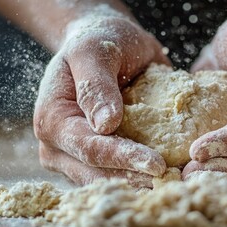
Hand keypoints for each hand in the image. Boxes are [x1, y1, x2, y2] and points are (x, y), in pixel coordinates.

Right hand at [34, 13, 169, 186]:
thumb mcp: (93, 51)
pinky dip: (141, 178)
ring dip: (140, 184)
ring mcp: (74, 158)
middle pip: (97, 173)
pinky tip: (168, 176)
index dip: (122, 157)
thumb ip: (96, 84)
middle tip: (174, 180)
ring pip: (108, 181)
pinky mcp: (95, 162)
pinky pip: (118, 176)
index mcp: (52, 120)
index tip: (156, 163)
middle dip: (135, 178)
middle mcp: (58, 146)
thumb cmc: (98, 42)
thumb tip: (106, 125)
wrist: (101, 45)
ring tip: (174, 182)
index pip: (89, 147)